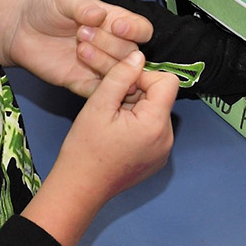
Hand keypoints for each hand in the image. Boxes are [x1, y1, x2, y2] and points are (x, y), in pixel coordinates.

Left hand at [3, 0, 153, 98]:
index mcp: (115, 21)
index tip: (117, 26)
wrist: (20, 30)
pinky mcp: (83, 83)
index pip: (142, 29)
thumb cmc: (46, 8)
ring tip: (79, 48)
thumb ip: (82, 5)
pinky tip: (80, 69)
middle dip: (110, 44)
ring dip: (103, 61)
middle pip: (132, 52)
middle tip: (82, 33)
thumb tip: (100, 15)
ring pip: (119, 73)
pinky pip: (100, 91)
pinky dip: (97, 86)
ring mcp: (99, 66)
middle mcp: (112, 45)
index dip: (136, 30)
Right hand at [24, 52, 177, 245]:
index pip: (167, 81)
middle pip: (162, 97)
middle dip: (138, 94)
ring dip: (137, 108)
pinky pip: (154, 130)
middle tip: (111, 106)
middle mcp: (166, 138)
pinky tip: (117, 134)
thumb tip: (138, 55)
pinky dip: (138, 125)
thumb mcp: (98, 105)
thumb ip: (120, 76)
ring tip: (112, 121)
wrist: (78, 189)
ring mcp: (163, 151)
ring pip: (156, 112)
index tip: (121, 87)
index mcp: (156, 124)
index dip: (144, 77)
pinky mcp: (156, 159)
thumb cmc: (84, 150)